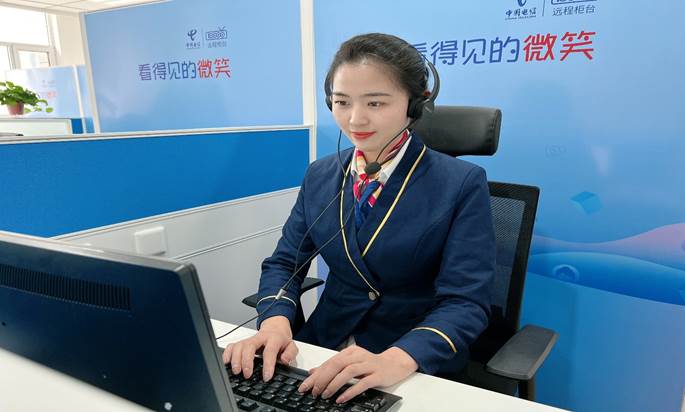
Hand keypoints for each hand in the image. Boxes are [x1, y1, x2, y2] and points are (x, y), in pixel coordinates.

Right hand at [222, 316, 297, 381]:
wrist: (275, 327)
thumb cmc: (281, 340)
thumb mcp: (291, 345)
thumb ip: (290, 353)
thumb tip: (284, 361)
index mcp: (273, 339)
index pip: (270, 351)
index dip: (268, 365)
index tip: (266, 377)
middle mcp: (259, 338)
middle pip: (249, 346)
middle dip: (246, 361)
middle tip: (247, 375)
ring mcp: (249, 339)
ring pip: (239, 346)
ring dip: (236, 359)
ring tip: (237, 372)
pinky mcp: (241, 342)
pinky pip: (231, 346)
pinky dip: (227, 354)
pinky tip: (226, 363)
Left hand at [297, 345, 417, 403]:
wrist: (394, 364)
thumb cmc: (371, 365)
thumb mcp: (350, 363)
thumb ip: (332, 367)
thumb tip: (313, 372)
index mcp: (350, 352)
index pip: (329, 362)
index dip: (315, 374)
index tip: (305, 386)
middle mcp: (358, 356)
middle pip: (336, 365)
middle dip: (322, 379)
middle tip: (314, 392)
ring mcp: (369, 365)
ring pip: (348, 372)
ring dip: (334, 384)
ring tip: (325, 395)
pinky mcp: (377, 375)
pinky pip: (363, 383)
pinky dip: (350, 391)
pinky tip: (342, 398)